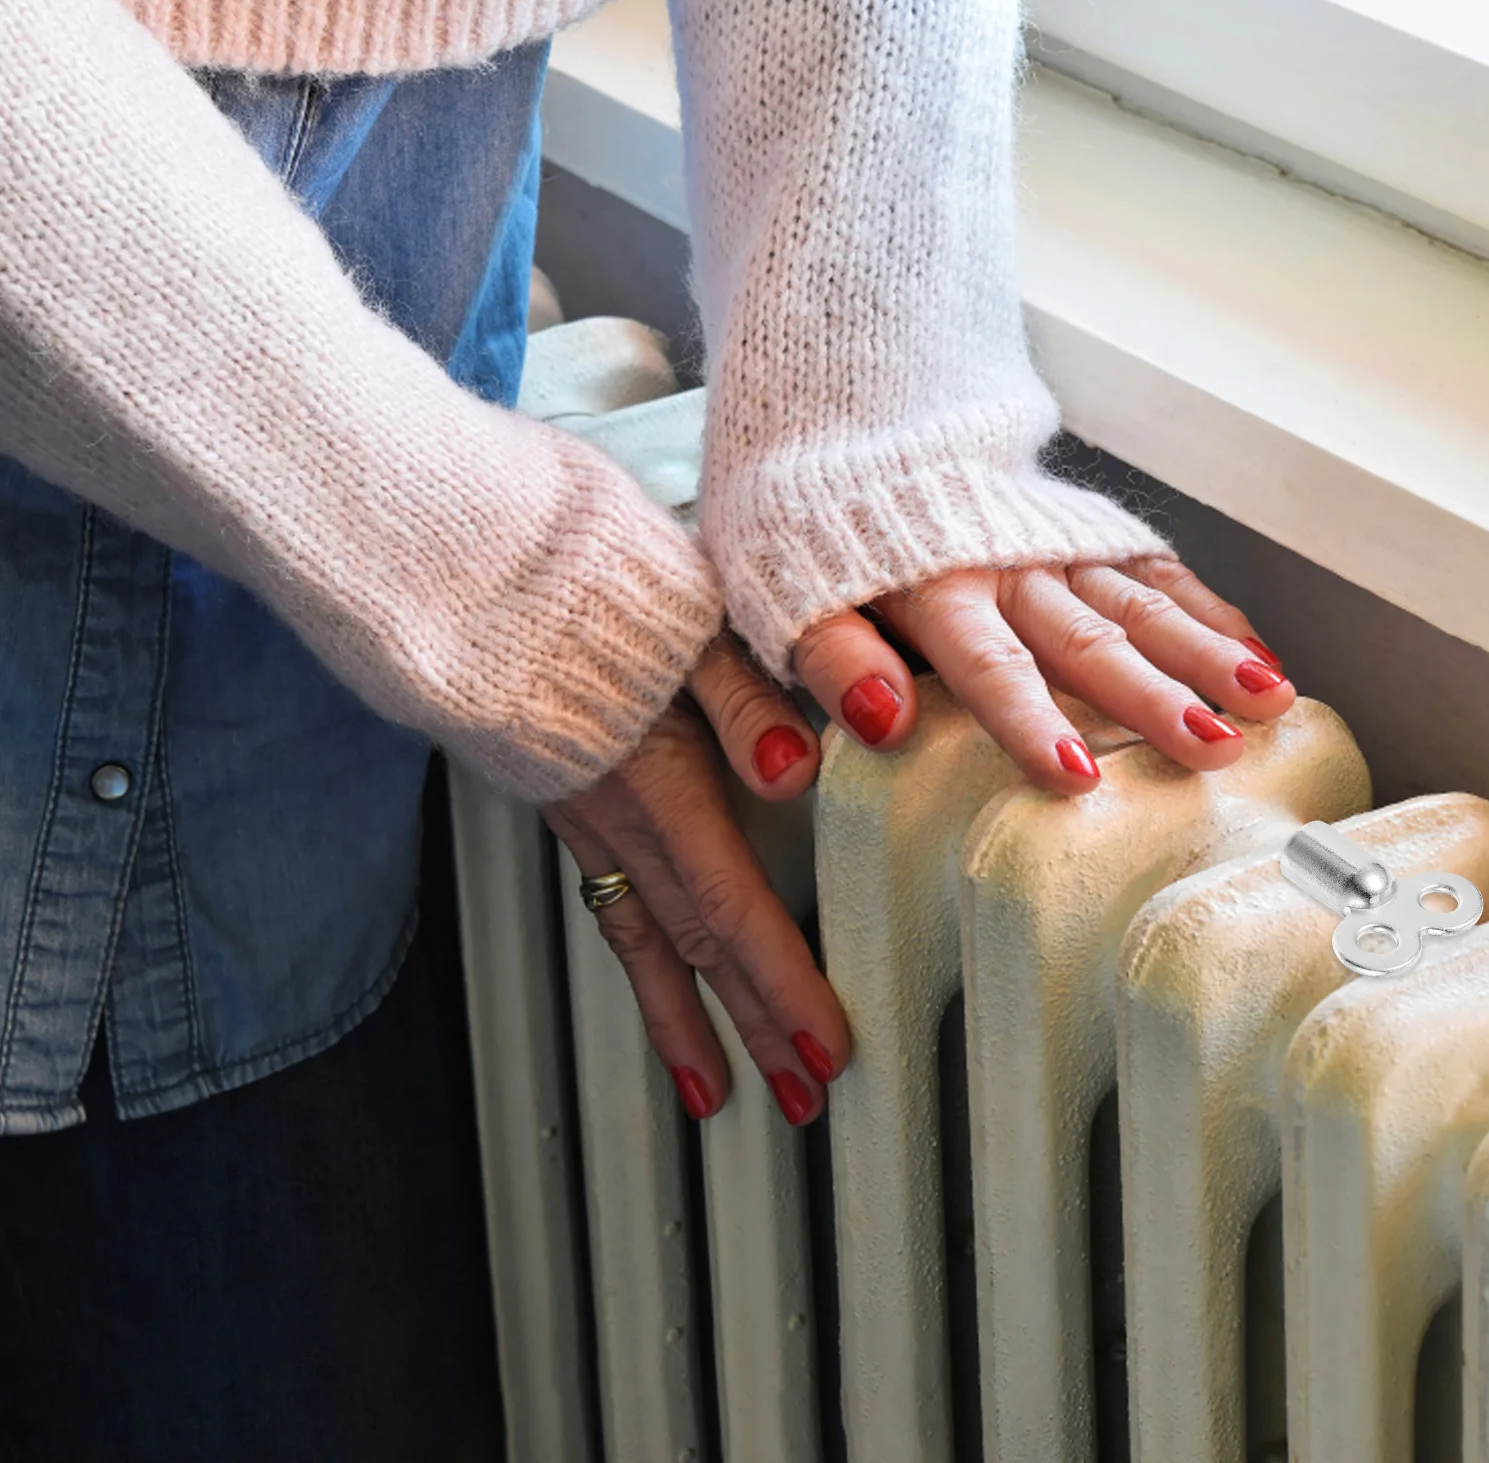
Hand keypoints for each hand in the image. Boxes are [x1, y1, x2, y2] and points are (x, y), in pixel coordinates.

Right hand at [543, 635, 846, 1125]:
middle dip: (755, 1026)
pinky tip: (656, 992)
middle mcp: (622, 818)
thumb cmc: (589, 589)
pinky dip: (639, 969)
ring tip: (719, 1093)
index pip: (735, 906)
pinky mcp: (571, 808)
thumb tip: (798, 765)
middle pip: (699, 945)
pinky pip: (608, 910)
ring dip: (690, 1022)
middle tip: (802, 1097)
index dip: (783, 985)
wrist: (472, 578)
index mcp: (662, 779)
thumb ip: (744, 697)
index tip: (828, 1049)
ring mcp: (589, 821)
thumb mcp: (687, 622)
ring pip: (647, 942)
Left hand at [791, 557, 1294, 793]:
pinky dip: (1206, 608)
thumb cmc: (819, 530)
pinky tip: (1256, 650)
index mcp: (932, 587)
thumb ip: (832, 661)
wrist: (855, 421)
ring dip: (1203, 651)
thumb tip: (881, 723)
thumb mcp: (787, 596)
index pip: (987, 664)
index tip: (1076, 779)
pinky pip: (1151, 569)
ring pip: (1137, 601)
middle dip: (1153, 697)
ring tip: (1268, 701)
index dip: (1029, 721)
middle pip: (1086, 639)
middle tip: (1216, 749)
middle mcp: (1006, 567)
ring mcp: (1053, 547)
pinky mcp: (1082, 532)